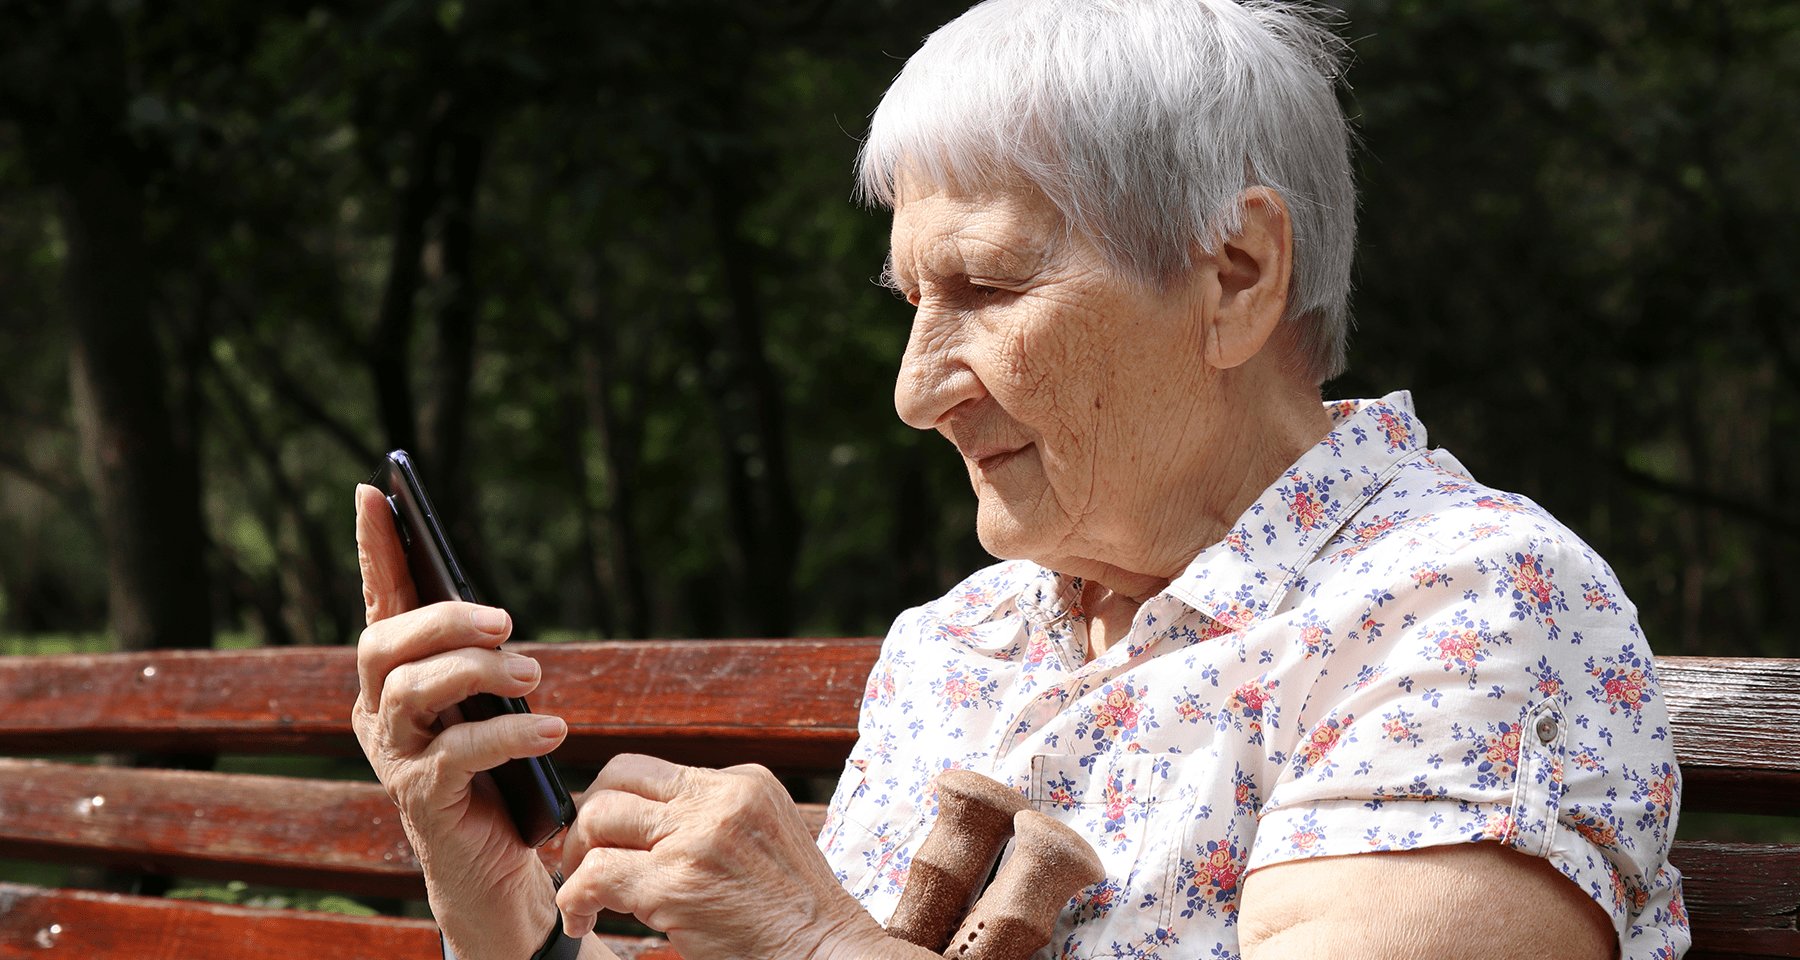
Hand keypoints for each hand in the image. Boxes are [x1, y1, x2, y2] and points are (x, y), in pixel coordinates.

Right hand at [350, 483, 575, 959]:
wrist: (492, 864)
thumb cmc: (494, 772)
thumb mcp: (486, 704)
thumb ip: (477, 660)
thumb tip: (493, 618)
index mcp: (395, 677)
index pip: (379, 602)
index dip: (375, 548)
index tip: (375, 490)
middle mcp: (378, 710)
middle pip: (384, 643)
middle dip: (443, 620)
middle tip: (505, 621)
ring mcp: (392, 754)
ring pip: (413, 691)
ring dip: (480, 673)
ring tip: (534, 676)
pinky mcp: (419, 797)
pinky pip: (457, 753)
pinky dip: (508, 734)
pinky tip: (550, 729)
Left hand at [556, 754, 889, 959]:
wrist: (827, 953)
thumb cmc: (794, 915)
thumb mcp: (767, 838)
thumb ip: (717, 819)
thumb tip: (652, 821)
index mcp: (744, 782)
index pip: (652, 769)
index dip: (616, 801)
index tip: (606, 838)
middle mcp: (720, 799)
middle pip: (617, 779)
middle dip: (586, 821)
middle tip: (582, 863)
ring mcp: (698, 838)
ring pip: (599, 818)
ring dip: (576, 859)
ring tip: (584, 896)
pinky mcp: (677, 884)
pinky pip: (596, 876)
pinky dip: (576, 900)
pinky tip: (582, 922)